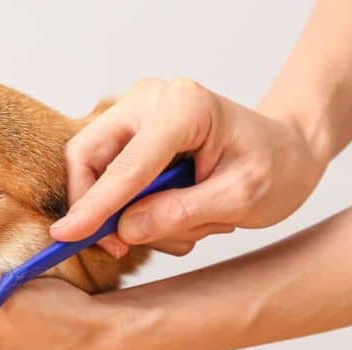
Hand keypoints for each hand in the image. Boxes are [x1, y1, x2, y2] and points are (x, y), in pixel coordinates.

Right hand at [52, 78, 327, 256]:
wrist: (287, 151)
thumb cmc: (275, 167)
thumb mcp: (240, 199)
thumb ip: (181, 213)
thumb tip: (124, 230)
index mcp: (184, 108)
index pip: (126, 165)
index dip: (94, 205)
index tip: (65, 236)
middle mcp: (151, 100)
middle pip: (87, 156)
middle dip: (98, 207)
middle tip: (122, 246)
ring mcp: (137, 115)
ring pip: (96, 172)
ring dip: (128, 213)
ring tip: (187, 225)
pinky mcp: (132, 136)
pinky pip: (109, 177)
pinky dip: (133, 207)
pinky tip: (176, 215)